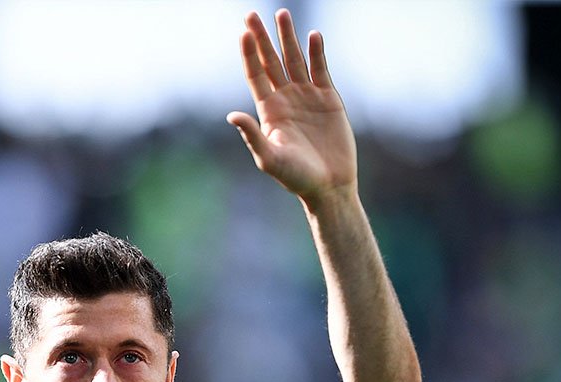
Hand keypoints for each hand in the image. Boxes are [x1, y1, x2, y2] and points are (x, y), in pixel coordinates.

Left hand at [227, 9, 357, 203]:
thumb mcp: (270, 159)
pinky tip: (313, 36)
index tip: (244, 34)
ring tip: (282, 14)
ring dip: (288, 38)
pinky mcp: (329, 99)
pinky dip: (317, 53)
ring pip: (295, 60)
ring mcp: (307, 96)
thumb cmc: (296, 178)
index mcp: (269, 111)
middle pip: (271, 61)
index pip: (256, 75)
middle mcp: (285, 99)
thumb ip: (252, 136)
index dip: (249, 55)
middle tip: (252, 14)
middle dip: (262, 38)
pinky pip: (321, 70)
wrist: (329, 186)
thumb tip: (232, 116)